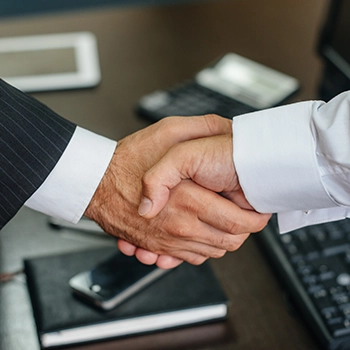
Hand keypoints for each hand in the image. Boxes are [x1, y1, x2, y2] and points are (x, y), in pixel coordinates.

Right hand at [85, 115, 267, 267]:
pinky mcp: (159, 247)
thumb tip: (229, 131)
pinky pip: (193, 258)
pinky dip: (204, 249)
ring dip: (225, 239)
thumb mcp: (168, 132)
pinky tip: (204, 232)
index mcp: (189, 199)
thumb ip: (202, 129)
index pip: (238, 222)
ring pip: (214, 252)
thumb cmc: (128, 160)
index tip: (258, 208)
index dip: (255, 218)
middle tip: (246, 215)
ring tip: (226, 220)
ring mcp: (170, 240)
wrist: (96, 184)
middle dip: (244, 231)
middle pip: (230, 241)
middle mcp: (182, 225)